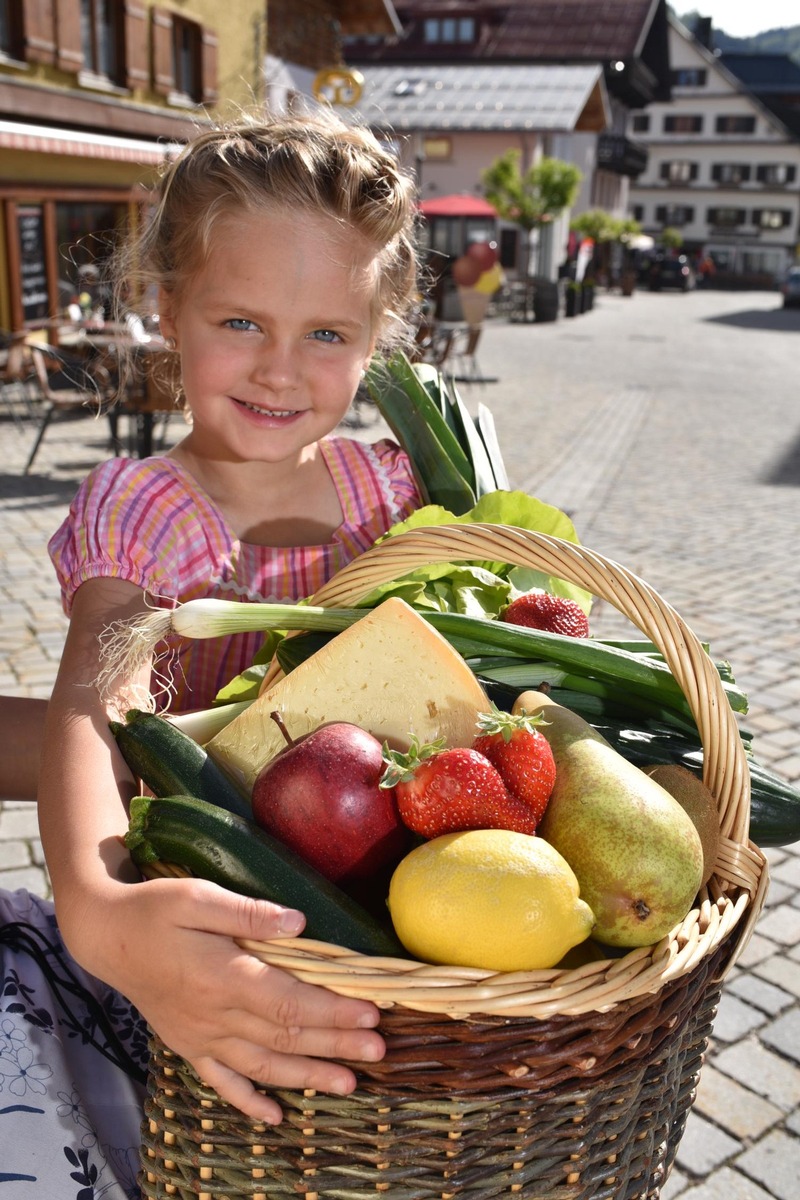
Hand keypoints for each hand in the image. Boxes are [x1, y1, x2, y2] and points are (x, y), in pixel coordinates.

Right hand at [68, 876, 385, 1121]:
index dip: (333, 1011)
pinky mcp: (187, 1045)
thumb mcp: (198, 897)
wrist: (105, 937)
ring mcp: (201, 1036)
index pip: (290, 1002)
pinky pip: (221, 1083)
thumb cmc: (154, 910)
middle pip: (286, 1037)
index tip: (371, 1012)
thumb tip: (298, 923)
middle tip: (378, 1049)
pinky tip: (276, 1117)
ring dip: (307, 1076)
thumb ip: (248, 913)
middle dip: (336, 1044)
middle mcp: (215, 1015)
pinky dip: (249, 1102)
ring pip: (263, 1066)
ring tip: (349, 1084)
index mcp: (223, 977)